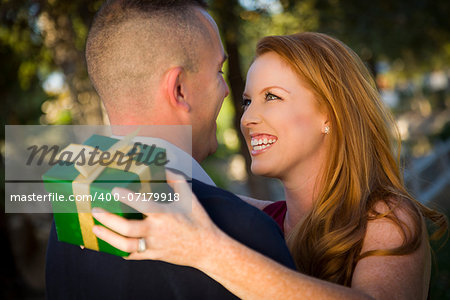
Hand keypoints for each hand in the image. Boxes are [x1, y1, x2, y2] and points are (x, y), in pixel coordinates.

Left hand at [91, 170, 222, 267]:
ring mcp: (154, 246)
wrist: (207, 249)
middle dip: (108, 219)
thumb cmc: (198, 220)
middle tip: (95, 210)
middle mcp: (157, 231)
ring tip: (95, 229)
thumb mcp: (189, 197)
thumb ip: (176, 179)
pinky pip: (133, 256)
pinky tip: (110, 245)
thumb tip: (163, 166)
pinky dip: (120, 252)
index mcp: (165, 214)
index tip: (113, 191)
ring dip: (108, 238)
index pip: (142, 205)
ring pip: (125, 246)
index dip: (126, 197)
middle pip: (127, 228)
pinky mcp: (154, 256)